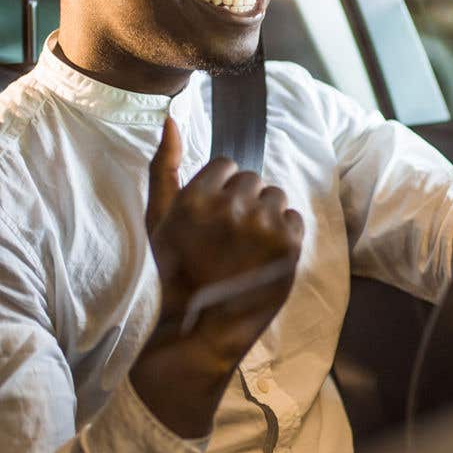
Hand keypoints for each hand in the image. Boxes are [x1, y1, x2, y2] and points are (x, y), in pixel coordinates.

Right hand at [130, 117, 304, 437]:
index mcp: (196, 197)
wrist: (198, 333)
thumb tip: (172, 119)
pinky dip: (284, 236)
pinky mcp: (289, 245)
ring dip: (265, 218)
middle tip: (230, 240)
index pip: (226, 166)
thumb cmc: (174, 276)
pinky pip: (294, 219)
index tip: (215, 220)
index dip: (221, 192)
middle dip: (243, 204)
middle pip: (252, 180)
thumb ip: (164, 166)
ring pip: (275, 197)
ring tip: (247, 250)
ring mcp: (263, 226)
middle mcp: (232, 206)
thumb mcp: (158, 220)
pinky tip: (263, 259)